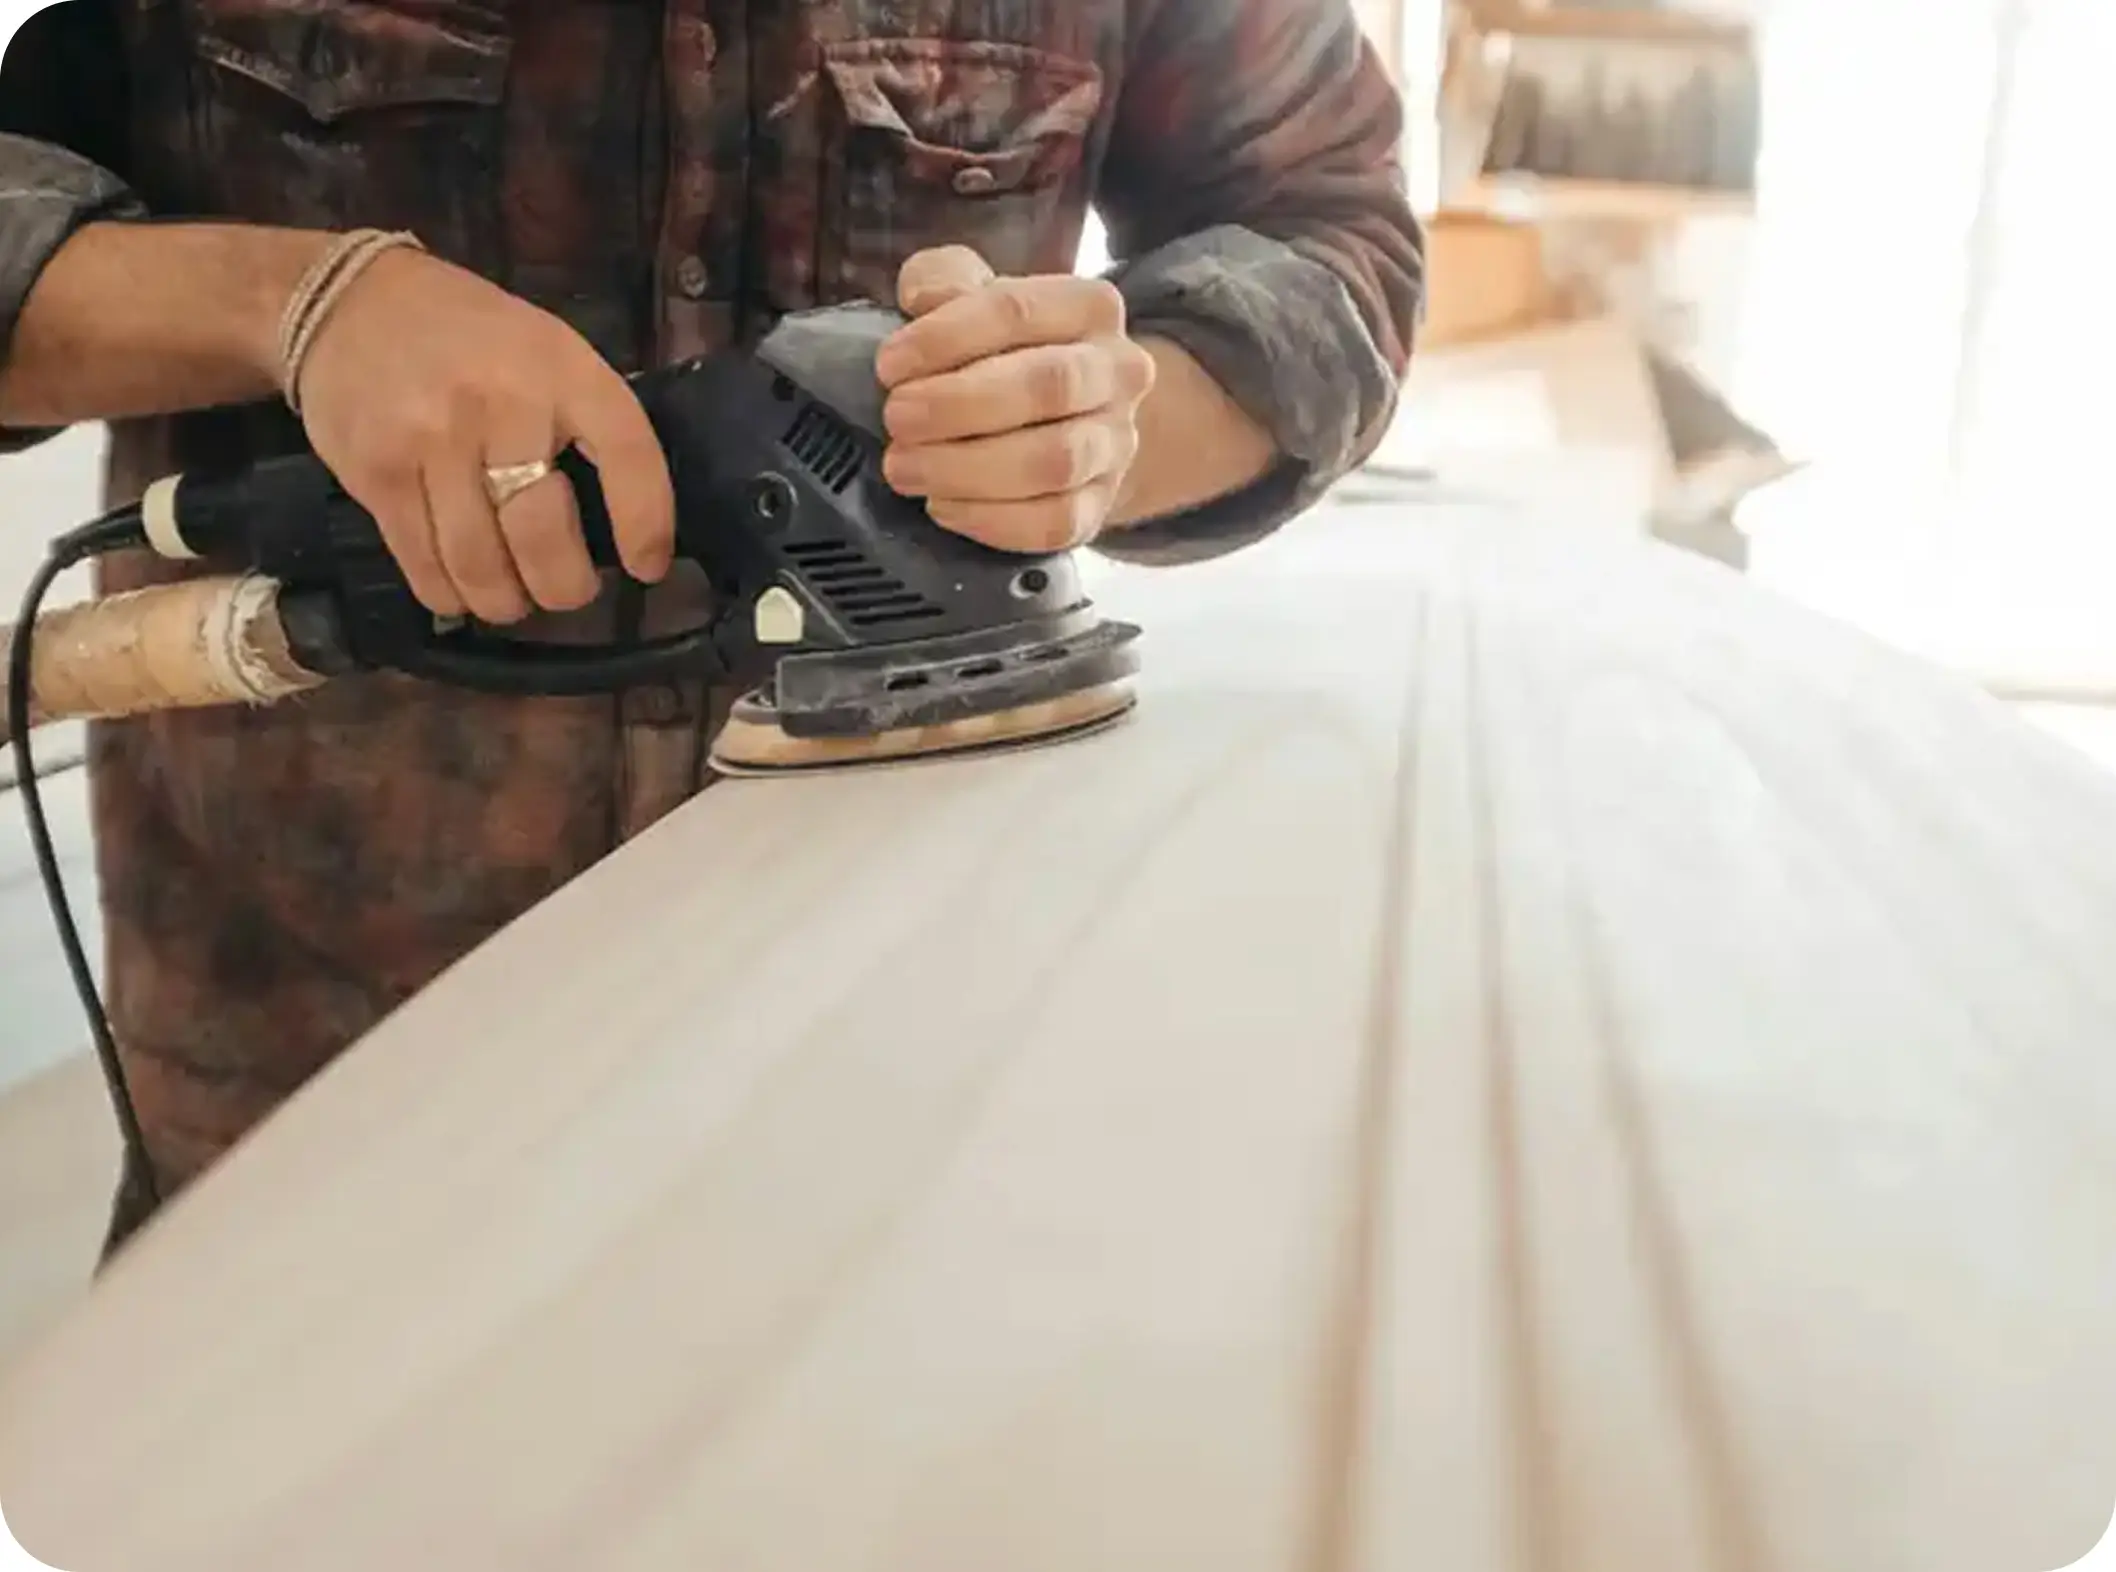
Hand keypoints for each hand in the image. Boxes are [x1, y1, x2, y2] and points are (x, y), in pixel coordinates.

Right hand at [293, 246, 674, 623]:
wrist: (347, 301)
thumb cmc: (469, 335)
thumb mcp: (547, 348)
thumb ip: (582, 419)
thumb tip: (622, 519)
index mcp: (561, 369)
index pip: (628, 455)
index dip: (645, 523)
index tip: (647, 567)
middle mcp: (500, 405)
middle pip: (542, 534)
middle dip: (564, 587)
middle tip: (567, 591)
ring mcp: (431, 441)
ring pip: (480, 563)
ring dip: (506, 601)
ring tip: (514, 599)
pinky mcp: (377, 474)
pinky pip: (423, 563)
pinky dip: (450, 594)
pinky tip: (463, 591)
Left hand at [874, 247, 1155, 553]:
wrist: (1068, 418)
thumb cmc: (1005, 349)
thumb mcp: (973, 292)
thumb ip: (944, 279)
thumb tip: (922, 299)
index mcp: (1088, 306)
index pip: (1017, 311)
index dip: (945, 338)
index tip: (888, 365)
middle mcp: (1117, 372)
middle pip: (1047, 386)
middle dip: (958, 406)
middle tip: (895, 419)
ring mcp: (1115, 443)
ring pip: (1053, 462)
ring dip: (966, 468)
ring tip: (904, 468)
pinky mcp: (1100, 505)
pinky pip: (1054, 523)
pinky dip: (990, 519)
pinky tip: (942, 505)